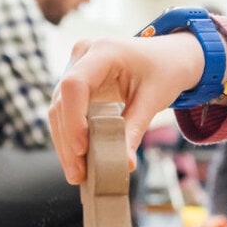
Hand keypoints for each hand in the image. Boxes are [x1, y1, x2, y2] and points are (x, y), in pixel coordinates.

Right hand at [49, 33, 205, 184]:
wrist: (168, 56)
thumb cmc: (164, 71)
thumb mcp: (154, 99)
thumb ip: (135, 129)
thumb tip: (125, 165)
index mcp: (104, 51)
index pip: (75, 85)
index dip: (74, 119)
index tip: (83, 149)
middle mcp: (83, 55)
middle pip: (62, 101)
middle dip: (68, 140)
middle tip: (78, 174)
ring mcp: (76, 67)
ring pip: (58, 109)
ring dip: (65, 143)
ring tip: (77, 174)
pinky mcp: (76, 82)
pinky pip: (66, 111)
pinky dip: (70, 136)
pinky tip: (77, 161)